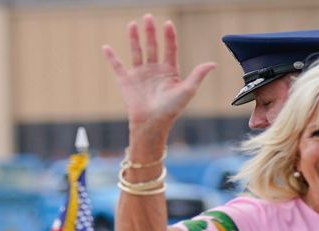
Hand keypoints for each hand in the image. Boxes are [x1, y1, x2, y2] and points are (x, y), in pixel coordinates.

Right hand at [101, 14, 215, 132]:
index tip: (168, 24)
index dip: (169, 36)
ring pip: (137, 51)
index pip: (170, 49)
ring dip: (134, 38)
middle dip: (150, 32)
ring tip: (133, 24)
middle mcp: (154, 70)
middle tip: (148, 17)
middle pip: (152, 46)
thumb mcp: (187, 91)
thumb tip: (212, 64)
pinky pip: (117, 66)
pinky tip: (106, 47)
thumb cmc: (170, 110)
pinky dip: (111, 57)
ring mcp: (140, 74)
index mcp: (168, 71)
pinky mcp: (126, 81)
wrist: (151, 124)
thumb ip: (197, 75)